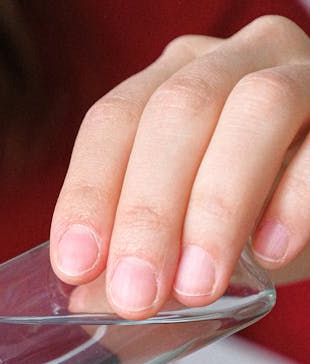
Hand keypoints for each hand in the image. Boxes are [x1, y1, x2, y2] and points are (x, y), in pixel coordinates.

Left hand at [50, 15, 309, 317]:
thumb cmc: (258, 214)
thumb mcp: (190, 238)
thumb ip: (142, 261)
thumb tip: (88, 302)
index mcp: (171, 81)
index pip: (114, 121)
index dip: (89, 192)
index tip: (76, 266)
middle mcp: (232, 61)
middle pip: (178, 112)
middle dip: (149, 211)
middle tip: (137, 295)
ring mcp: (301, 73)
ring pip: (257, 108)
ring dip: (217, 205)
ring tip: (198, 286)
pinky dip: (294, 201)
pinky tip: (270, 253)